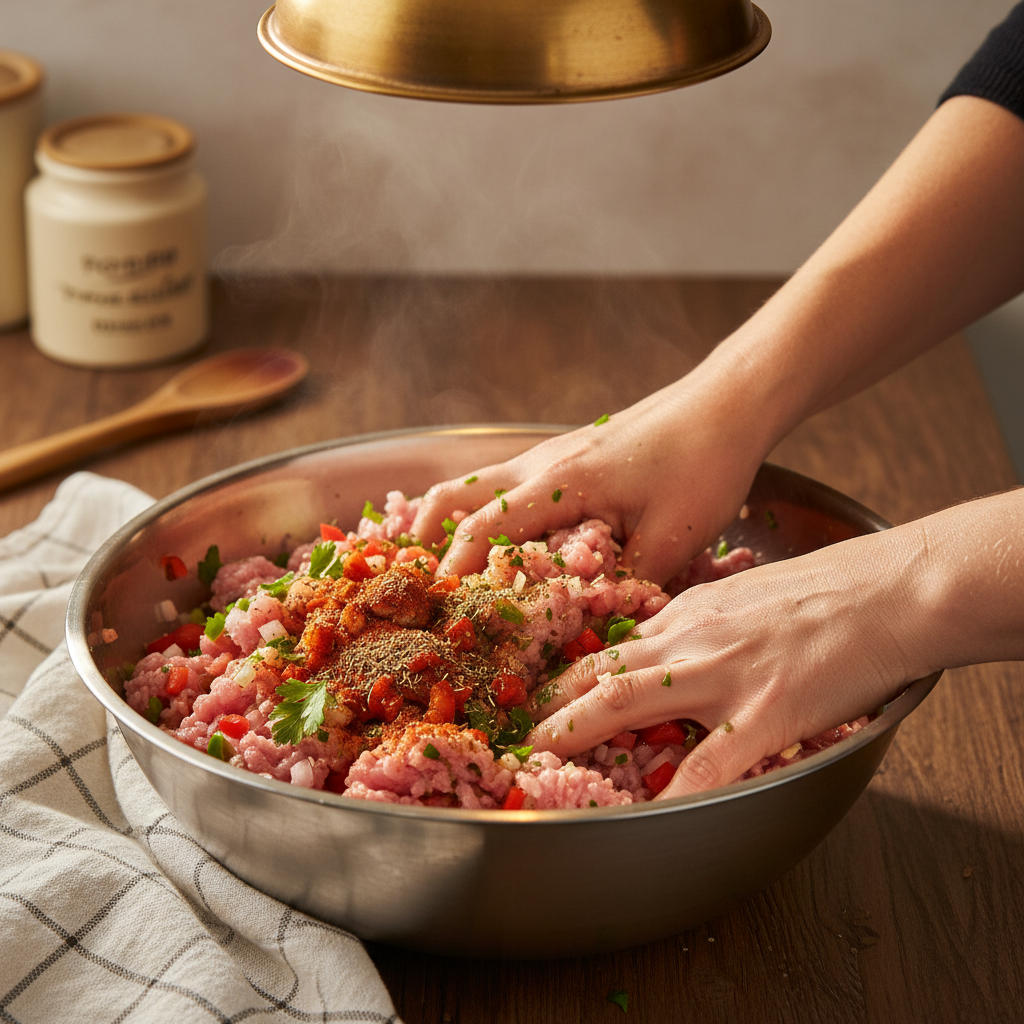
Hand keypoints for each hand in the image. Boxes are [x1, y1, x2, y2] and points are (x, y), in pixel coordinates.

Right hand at [411, 378, 769, 584]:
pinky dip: (486, 515)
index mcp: (557, 485)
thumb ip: (628, 584)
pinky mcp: (566, 458)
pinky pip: (506, 486)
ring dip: (454, 526)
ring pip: (474, 487)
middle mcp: (538, 466)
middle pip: (453, 498)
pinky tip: (508, 547)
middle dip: (429, 544)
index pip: (478, 533)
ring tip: (453, 576)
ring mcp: (548, 457)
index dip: (451, 579)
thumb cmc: (703, 462)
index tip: (438, 617)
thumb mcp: (673, 536)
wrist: (725, 404)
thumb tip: (595, 626)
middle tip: (427, 592)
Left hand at [527, 527, 924, 798]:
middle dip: (550, 702)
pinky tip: (646, 816)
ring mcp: (722, 675)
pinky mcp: (765, 710)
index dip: (567, 673)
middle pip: (599, 671)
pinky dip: (674, 791)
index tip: (535, 695)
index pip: (611, 645)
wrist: (890, 589)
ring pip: (627, 700)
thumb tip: (673, 649)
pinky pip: (710, 760)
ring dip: (575, 731)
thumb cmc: (828, 589)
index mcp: (687, 613)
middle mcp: (689, 639)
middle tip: (510, 731)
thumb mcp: (747, 594)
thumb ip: (704, 622)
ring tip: (537, 759)